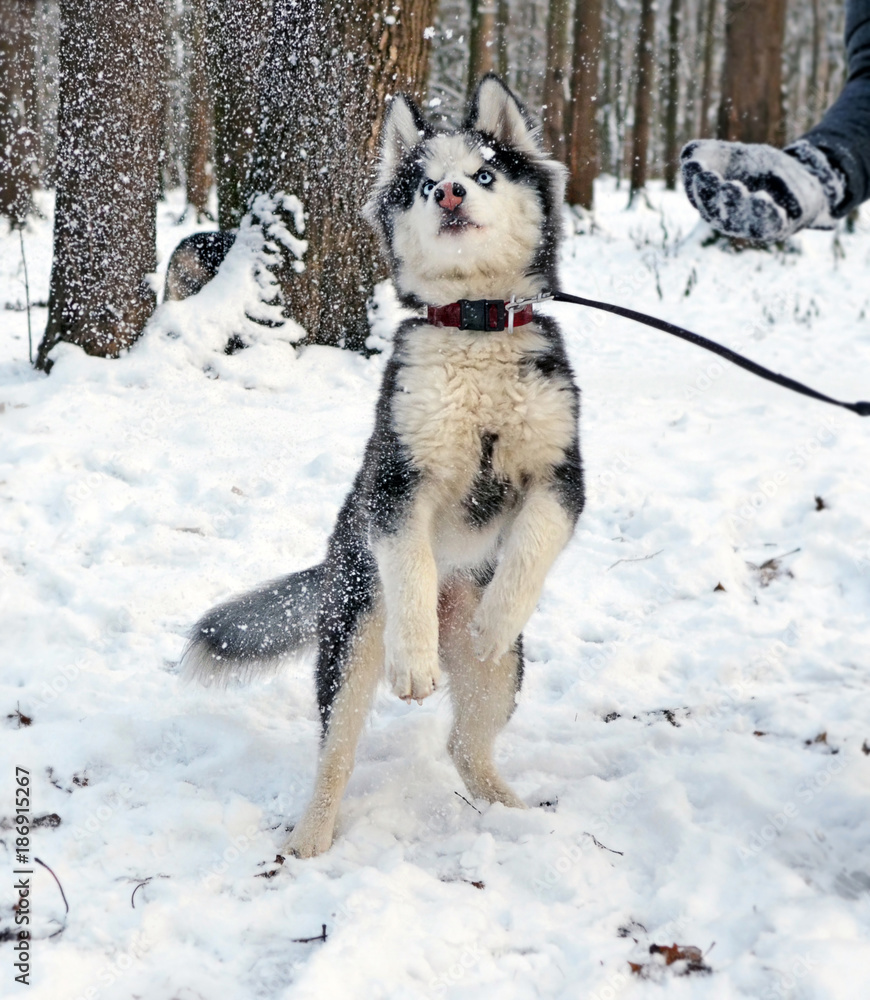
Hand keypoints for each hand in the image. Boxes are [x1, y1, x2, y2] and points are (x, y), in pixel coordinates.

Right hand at [680, 139, 844, 240]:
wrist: (796, 182)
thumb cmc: (756, 170)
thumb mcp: (730, 155)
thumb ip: (706, 154)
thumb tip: (689, 160)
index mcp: (711, 203)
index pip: (699, 195)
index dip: (696, 182)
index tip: (698, 166)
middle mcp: (727, 220)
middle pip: (717, 211)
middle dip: (715, 195)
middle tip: (714, 178)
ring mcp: (751, 225)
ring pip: (741, 219)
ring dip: (737, 204)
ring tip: (736, 187)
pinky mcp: (777, 226)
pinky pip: (771, 224)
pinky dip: (768, 214)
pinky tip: (764, 199)